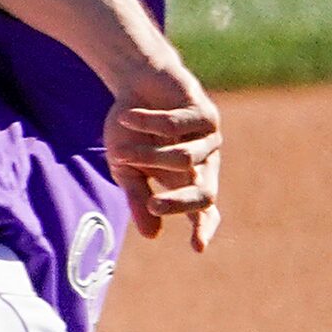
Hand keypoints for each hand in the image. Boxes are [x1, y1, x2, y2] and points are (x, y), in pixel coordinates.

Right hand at [102, 62, 222, 251]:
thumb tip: (153, 235)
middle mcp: (204, 163)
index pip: (203, 210)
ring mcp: (209, 139)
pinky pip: (176, 127)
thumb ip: (139, 198)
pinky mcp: (205, 114)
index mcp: (186, 180)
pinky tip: (127, 117)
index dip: (203, 228)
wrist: (133, 84)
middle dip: (179, 202)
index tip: (197, 248)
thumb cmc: (129, 130)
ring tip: (122, 149)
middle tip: (155, 204)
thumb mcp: (126, 168)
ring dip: (147, 155)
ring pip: (184, 158)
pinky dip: (145, 124)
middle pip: (206, 192)